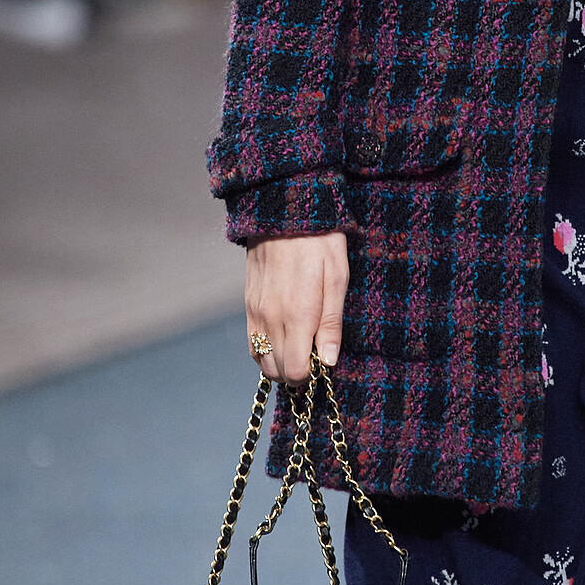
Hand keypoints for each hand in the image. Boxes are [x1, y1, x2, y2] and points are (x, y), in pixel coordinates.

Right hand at [245, 232, 348, 382]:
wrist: (284, 211)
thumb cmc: (320, 241)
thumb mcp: (337, 277)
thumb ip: (331, 323)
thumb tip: (328, 361)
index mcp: (297, 315)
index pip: (296, 370)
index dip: (312, 374)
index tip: (325, 361)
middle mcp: (271, 318)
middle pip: (279, 371)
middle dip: (298, 373)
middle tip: (317, 355)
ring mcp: (255, 312)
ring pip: (262, 361)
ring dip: (281, 364)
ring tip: (302, 348)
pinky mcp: (247, 304)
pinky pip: (253, 343)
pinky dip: (267, 351)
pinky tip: (284, 339)